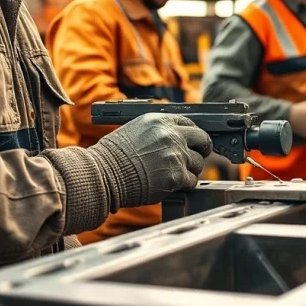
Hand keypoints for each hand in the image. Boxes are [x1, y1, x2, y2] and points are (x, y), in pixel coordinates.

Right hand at [89, 113, 211, 209]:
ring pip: (198, 163)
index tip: (193, 142)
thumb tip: (174, 136)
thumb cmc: (113, 157)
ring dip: (190, 170)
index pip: (189, 123)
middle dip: (201, 149)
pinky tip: (171, 184)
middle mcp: (171, 135)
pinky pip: (191, 181)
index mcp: (160, 121)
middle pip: (202, 140)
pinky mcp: (176, 176)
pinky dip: (184, 185)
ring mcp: (175, 155)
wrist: (103, 175)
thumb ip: (158, 131)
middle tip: (195, 157)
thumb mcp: (135, 130)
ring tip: (173, 174)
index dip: (192, 135)